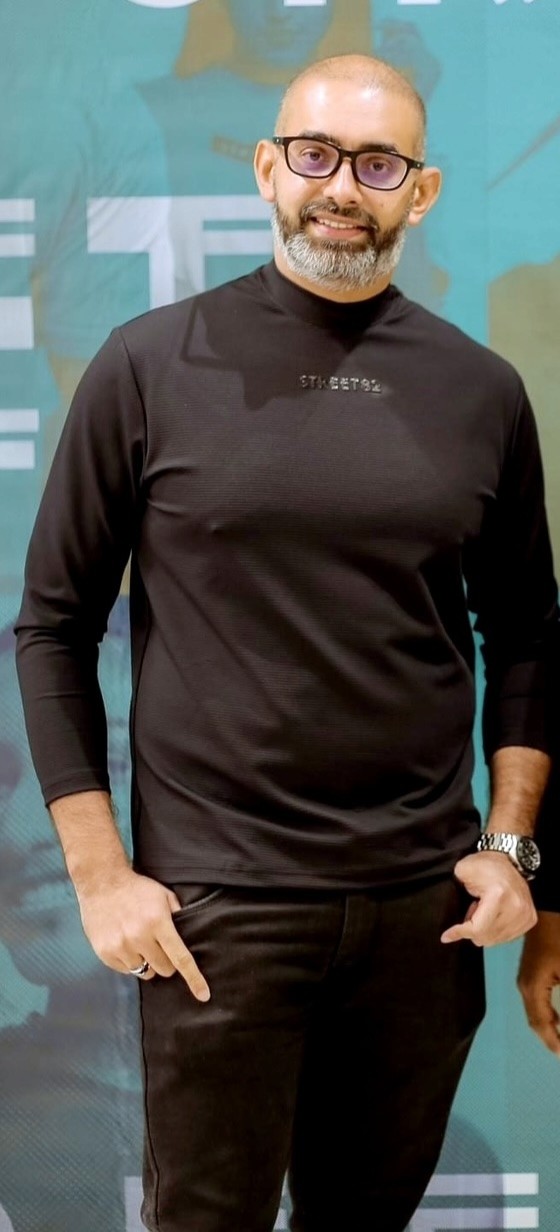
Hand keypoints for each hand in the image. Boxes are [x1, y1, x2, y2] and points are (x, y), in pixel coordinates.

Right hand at [77, 869, 209, 1000]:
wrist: (101, 882)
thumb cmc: (137, 889)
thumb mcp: (164, 895)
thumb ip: (179, 915)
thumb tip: (191, 937)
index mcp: (158, 922)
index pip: (181, 958)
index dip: (194, 979)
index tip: (204, 995)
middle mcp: (139, 937)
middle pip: (164, 969)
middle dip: (166, 961)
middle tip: (159, 945)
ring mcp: (120, 946)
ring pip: (144, 972)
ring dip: (147, 962)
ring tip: (139, 942)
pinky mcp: (105, 952)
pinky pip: (125, 970)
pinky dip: (130, 962)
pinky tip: (125, 943)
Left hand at [440, 851, 536, 946]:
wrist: (510, 859)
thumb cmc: (485, 864)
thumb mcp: (463, 871)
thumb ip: (454, 895)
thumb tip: (450, 924)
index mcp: (499, 896)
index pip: (477, 928)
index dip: (459, 933)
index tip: (445, 937)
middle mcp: (516, 909)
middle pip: (486, 937)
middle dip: (472, 928)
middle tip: (471, 910)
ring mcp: (526, 916)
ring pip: (496, 940)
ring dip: (484, 930)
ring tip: (482, 912)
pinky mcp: (530, 920)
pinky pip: (507, 937)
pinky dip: (496, 930)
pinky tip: (493, 915)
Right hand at [517, 911, 559, 1055]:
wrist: (550, 907)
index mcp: (532, 988)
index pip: (542, 1025)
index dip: (554, 1043)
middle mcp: (525, 987)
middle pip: (536, 1022)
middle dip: (552, 1038)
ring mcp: (526, 979)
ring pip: (536, 1013)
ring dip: (550, 1028)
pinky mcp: (531, 973)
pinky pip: (537, 1002)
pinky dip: (548, 1015)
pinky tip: (558, 1020)